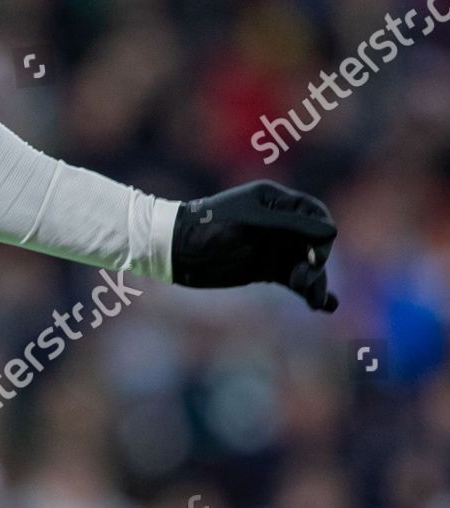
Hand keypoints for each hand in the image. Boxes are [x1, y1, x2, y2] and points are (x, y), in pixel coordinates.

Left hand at [172, 181, 338, 311]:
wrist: (175, 250)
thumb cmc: (210, 227)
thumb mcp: (252, 222)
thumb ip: (291, 225)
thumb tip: (332, 231)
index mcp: (274, 201)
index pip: (314, 214)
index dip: (321, 234)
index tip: (313, 254)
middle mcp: (278, 224)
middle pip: (314, 242)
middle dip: (317, 262)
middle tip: (304, 278)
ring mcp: (273, 248)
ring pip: (308, 265)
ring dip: (316, 282)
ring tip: (316, 301)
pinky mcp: (266, 270)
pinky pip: (295, 281)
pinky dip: (310, 292)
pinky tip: (326, 306)